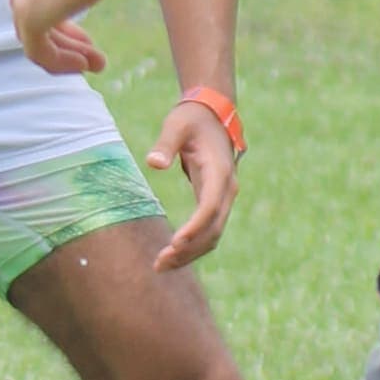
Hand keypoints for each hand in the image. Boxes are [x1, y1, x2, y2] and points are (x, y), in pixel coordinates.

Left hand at [146, 96, 241, 268]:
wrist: (212, 114)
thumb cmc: (191, 119)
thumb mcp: (176, 125)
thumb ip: (165, 144)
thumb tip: (153, 164)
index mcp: (219, 171)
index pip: (209, 207)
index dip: (194, 227)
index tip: (174, 242)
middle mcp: (226, 188)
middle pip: (213, 228)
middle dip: (189, 249)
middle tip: (159, 263)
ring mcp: (223, 197)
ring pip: (213, 235)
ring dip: (190, 253)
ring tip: (161, 265)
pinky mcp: (215, 201)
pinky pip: (209, 230)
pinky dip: (193, 246)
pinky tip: (172, 254)